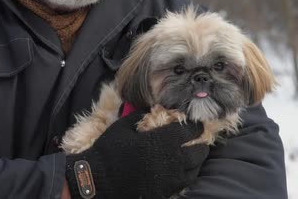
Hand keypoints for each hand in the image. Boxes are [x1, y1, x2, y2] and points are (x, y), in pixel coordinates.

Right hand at [65, 109, 208, 198]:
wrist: (97, 179)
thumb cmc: (109, 149)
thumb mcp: (123, 126)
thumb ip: (140, 116)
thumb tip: (152, 108)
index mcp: (162, 141)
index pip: (190, 131)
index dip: (196, 126)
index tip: (197, 123)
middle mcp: (171, 161)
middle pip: (198, 152)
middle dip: (200, 144)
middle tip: (196, 139)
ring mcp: (169, 179)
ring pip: (194, 170)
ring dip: (195, 161)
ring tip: (189, 155)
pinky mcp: (164, 192)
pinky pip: (182, 184)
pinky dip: (184, 175)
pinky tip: (178, 171)